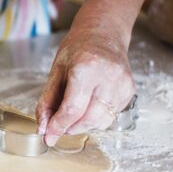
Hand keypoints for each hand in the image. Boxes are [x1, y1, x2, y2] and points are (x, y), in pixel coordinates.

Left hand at [36, 30, 135, 145]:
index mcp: (86, 69)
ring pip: (101, 121)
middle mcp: (108, 77)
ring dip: (82, 125)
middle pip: (88, 119)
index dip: (58, 127)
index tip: (48, 137)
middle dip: (70, 128)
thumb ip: (47, 102)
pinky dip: (95, 118)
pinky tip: (89, 105)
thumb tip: (43, 128)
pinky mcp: (129, 91)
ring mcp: (122, 85)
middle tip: (59, 125)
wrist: (104, 34)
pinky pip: (110, 116)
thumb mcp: (56, 72)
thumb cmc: (77, 50)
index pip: (72, 109)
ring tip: (74, 112)